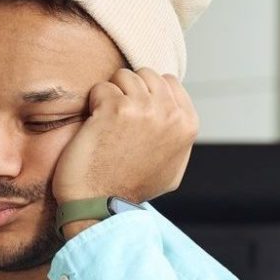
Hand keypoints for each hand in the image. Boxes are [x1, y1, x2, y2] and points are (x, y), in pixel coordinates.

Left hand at [52, 68, 197, 205]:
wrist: (100, 205)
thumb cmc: (129, 189)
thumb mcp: (172, 168)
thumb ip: (177, 138)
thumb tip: (176, 117)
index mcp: (187, 124)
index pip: (169, 82)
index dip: (146, 93)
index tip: (132, 114)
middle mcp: (170, 113)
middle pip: (146, 74)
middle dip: (127, 90)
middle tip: (114, 118)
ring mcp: (143, 109)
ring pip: (123, 76)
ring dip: (109, 95)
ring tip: (104, 122)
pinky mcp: (115, 110)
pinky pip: (101, 88)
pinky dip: (92, 103)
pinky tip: (92, 126)